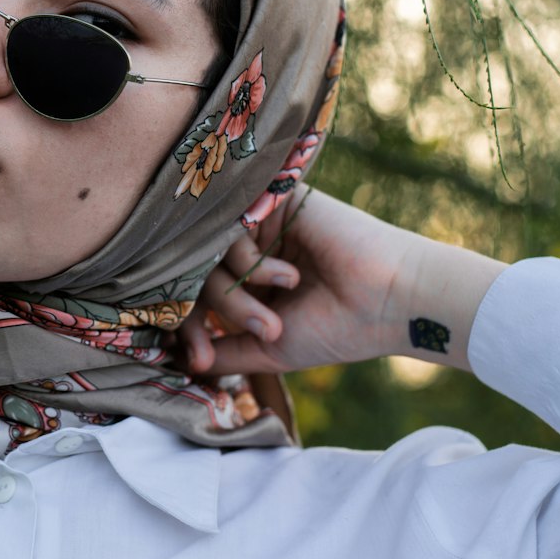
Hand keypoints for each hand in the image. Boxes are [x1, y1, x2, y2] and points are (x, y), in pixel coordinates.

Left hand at [175, 185, 504, 377]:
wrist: (387, 300)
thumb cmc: (335, 328)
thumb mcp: (269, 349)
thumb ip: (223, 352)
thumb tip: (172, 360)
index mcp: (246, 281)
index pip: (193, 295)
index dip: (189, 327)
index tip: (201, 357)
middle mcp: (248, 248)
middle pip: (197, 271)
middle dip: (217, 310)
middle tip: (261, 333)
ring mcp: (258, 223)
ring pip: (210, 251)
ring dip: (236, 292)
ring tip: (274, 317)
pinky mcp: (271, 198)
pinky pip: (229, 223)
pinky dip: (248, 259)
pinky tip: (287, 277)